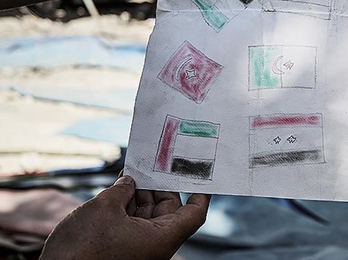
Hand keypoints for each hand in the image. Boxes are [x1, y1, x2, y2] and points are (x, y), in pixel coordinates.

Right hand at [40, 176, 209, 259]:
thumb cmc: (82, 248)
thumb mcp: (104, 208)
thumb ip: (121, 191)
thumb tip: (128, 183)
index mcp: (162, 238)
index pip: (194, 213)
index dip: (200, 192)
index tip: (201, 173)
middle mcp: (155, 245)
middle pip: (169, 209)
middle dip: (160, 185)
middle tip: (154, 163)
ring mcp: (138, 248)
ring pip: (148, 215)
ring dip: (140, 193)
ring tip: (133, 172)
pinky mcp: (120, 249)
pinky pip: (131, 223)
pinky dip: (127, 205)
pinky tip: (120, 188)